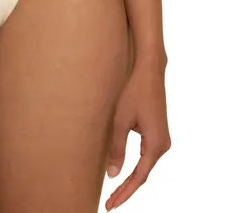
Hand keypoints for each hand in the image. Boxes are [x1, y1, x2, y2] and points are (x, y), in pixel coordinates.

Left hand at [105, 56, 170, 209]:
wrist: (149, 72)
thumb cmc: (134, 93)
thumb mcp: (121, 121)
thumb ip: (117, 149)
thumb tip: (113, 175)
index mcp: (155, 145)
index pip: (139, 177)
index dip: (124, 193)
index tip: (110, 205)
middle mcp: (163, 146)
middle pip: (143, 174)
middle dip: (126, 190)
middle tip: (109, 203)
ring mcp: (162, 140)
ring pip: (145, 166)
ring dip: (131, 179)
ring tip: (114, 193)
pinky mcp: (158, 133)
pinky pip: (146, 157)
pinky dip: (135, 168)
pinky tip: (124, 173)